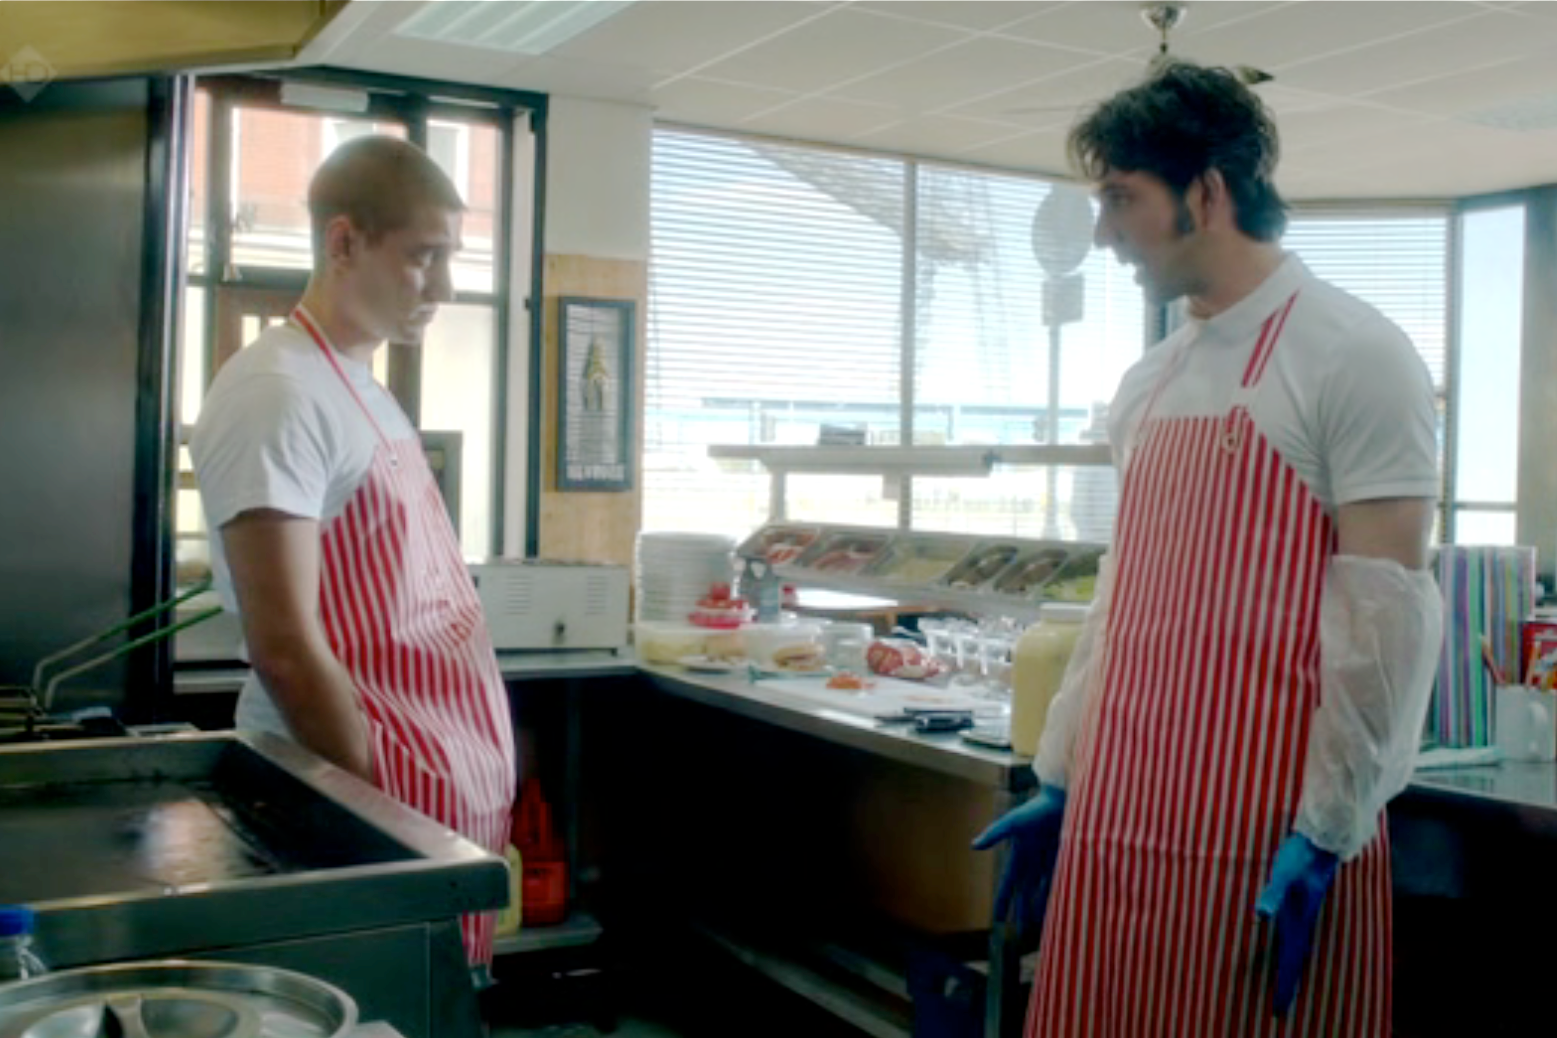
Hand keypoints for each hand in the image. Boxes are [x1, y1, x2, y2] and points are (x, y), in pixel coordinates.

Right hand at [972, 786, 1066, 936]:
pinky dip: (1058, 895)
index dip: (1003, 900)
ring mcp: (1050, 861)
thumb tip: (973, 846)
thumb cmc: (1037, 809)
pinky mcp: (1066, 859)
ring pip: (1043, 891)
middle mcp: (1033, 861)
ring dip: (1039, 907)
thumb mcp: (1013, 821)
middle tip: (1020, 931)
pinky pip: (1060, 883)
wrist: (1065, 800)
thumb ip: (994, 834)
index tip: (997, 918)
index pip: (1008, 883)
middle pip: (1026, 892)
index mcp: (1019, 854)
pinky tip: (1061, 909)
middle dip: (1021, 911)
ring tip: (1039, 926)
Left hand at [1255, 833, 1339, 1015]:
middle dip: (1286, 983)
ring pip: (1296, 947)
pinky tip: (1286, 945)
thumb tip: (1261, 915)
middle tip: (1280, 1007)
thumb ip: (1273, 895)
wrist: (1323, 838)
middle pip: (1293, 958)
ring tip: (1285, 984)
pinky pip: (1294, 932)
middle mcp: (1303, 920)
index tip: (1280, 1009)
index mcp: (1299, 921)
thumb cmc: (1301, 856)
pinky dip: (1289, 946)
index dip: (1285, 983)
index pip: (1290, 960)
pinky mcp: (1301, 900)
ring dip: (1289, 966)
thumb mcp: (1284, 875)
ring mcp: (1303, 911)